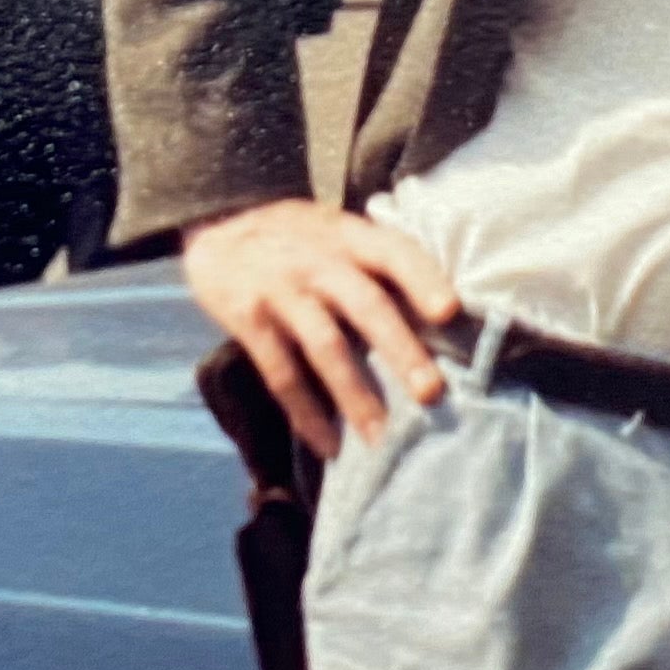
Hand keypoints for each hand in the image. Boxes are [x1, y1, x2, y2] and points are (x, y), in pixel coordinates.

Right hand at [180, 200, 458, 459]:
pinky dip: (305, 412)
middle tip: (431, 392)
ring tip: (381, 437)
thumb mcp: (338, 231)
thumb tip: (447, 317)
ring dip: (355, 395)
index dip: (422, 278)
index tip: (450, 311)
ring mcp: (281, 290)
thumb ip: (378, 261)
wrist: (219, 224)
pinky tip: (329, 445)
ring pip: (325, 345)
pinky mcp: (249, 319)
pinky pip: (281, 373)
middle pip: (365, 304)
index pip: (392, 251)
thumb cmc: (300, 238)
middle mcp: (317, 260)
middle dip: (400, 349)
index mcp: (349, 235)